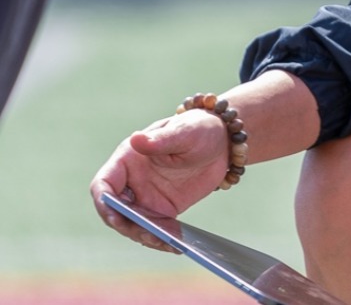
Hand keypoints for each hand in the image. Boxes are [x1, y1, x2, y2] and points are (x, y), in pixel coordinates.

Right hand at [89, 109, 231, 251]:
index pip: (104, 185)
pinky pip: (157, 229)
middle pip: (117, 211)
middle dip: (128, 226)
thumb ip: (161, 140)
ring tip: (168, 244)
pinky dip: (163, 239)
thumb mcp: (184, 132)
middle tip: (150, 235)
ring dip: (146, 236)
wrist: (222, 142)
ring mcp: (146, 198)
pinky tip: (177, 246)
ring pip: (136, 225)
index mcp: (127, 160)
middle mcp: (132, 182)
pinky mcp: (164, 210)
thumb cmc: (198, 128)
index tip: (115, 216)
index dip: (104, 202)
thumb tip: (136, 140)